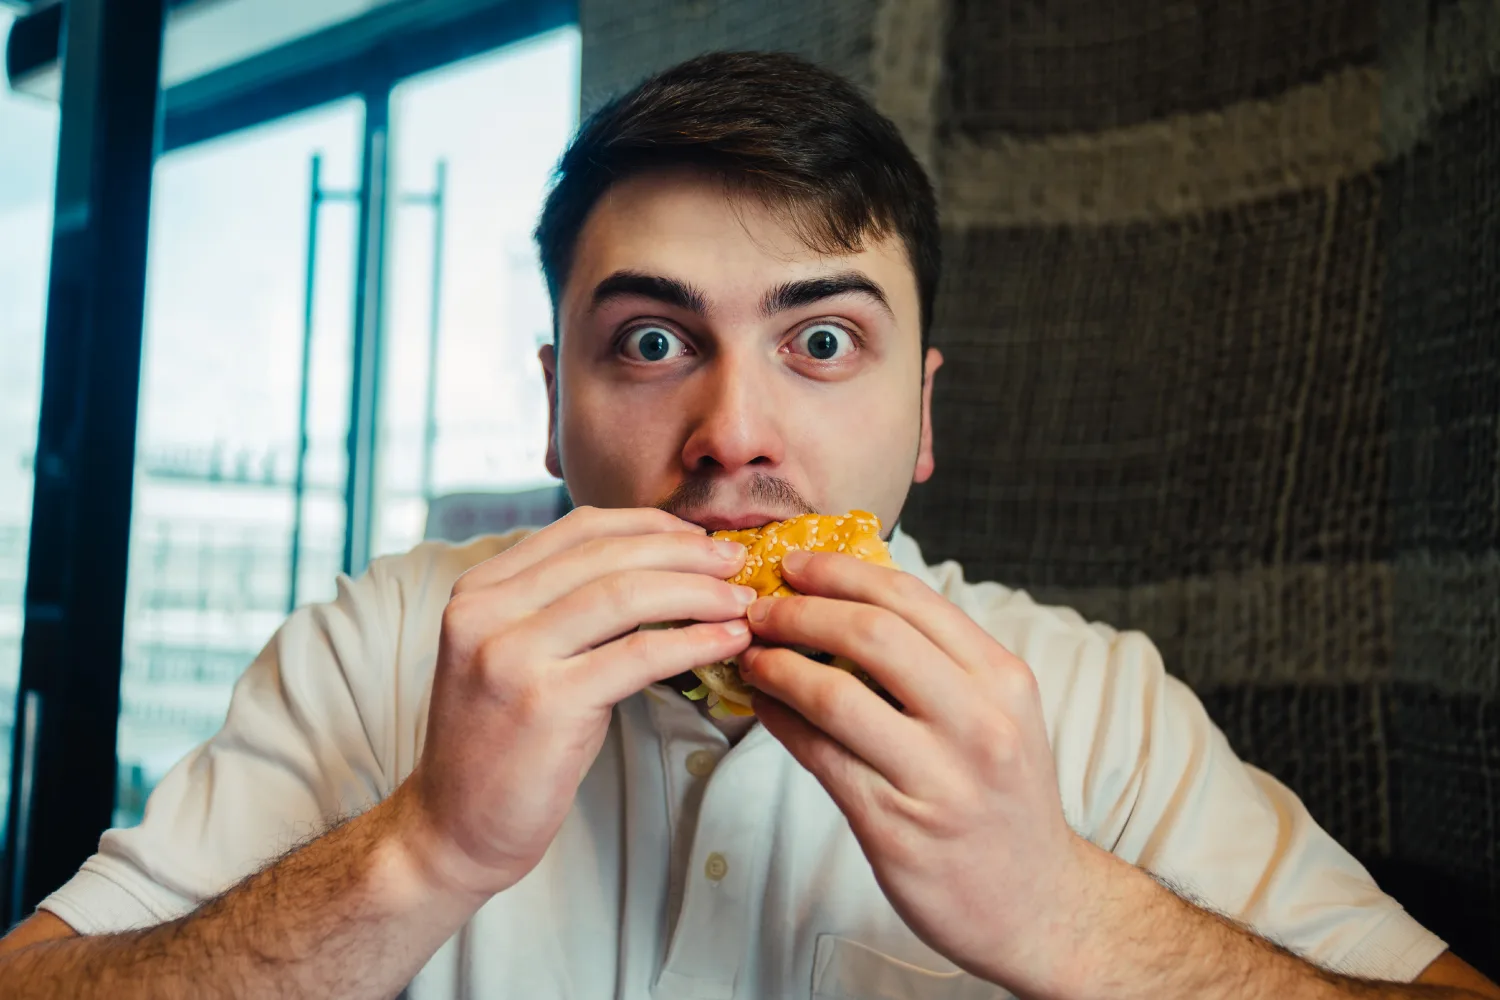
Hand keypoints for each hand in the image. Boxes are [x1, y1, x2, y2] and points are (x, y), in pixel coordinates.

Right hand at [399, 506, 754, 897]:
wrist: (454, 827)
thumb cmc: (504, 740)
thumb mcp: (519, 653)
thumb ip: (565, 607)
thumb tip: (659, 569)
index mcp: (480, 589)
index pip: (579, 528)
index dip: (650, 526)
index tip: (700, 538)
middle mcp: (486, 611)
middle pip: (607, 555)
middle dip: (686, 554)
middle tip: (737, 563)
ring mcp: (510, 655)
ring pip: (626, 595)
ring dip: (699, 593)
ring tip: (742, 603)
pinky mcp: (544, 703)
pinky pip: (638, 655)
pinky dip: (693, 642)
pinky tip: (726, 642)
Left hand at [739, 549, 1096, 994]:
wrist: (1039, 905)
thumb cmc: (1004, 799)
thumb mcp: (1001, 714)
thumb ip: (939, 661)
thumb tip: (848, 601)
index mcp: (1003, 679)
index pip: (911, 598)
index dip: (841, 572)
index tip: (795, 563)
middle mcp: (979, 722)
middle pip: (872, 634)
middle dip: (801, 610)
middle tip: (759, 607)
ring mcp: (938, 777)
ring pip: (836, 696)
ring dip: (778, 665)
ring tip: (752, 656)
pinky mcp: (896, 826)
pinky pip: (820, 756)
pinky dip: (781, 720)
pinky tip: (764, 705)